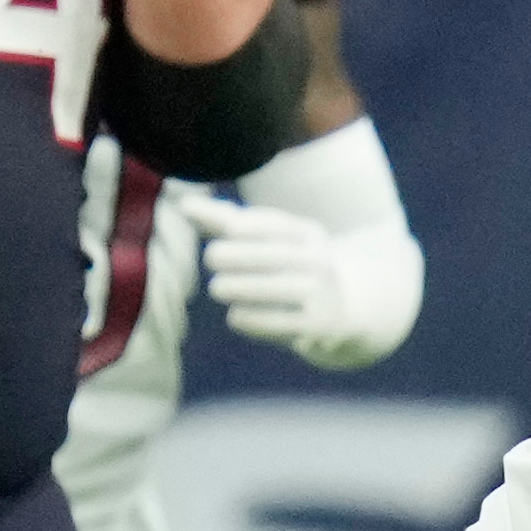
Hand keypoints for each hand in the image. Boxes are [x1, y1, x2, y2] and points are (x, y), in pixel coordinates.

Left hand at [180, 194, 424, 369]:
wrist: (345, 309)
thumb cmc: (290, 267)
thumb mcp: (272, 241)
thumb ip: (228, 221)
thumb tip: (185, 204)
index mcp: (309, 235)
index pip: (273, 224)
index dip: (243, 225)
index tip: (222, 230)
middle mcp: (319, 262)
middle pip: (270, 254)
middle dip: (236, 254)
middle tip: (211, 256)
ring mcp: (319, 295)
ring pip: (271, 288)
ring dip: (237, 287)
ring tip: (218, 287)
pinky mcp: (314, 326)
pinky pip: (273, 322)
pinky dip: (248, 318)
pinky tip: (236, 314)